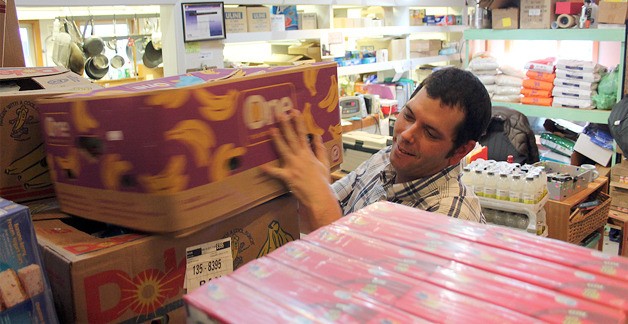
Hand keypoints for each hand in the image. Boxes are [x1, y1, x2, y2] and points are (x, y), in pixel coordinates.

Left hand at [261, 109, 341, 230]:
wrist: (320, 196)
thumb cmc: (322, 181)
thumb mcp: (324, 163)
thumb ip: (320, 149)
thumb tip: (317, 136)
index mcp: (308, 153)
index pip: (302, 134)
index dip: (298, 122)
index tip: (294, 111)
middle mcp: (300, 157)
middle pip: (291, 138)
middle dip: (286, 125)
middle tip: (280, 114)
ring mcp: (293, 166)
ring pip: (283, 150)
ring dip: (277, 139)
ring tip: (271, 129)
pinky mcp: (288, 177)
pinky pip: (276, 173)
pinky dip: (268, 170)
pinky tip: (260, 165)